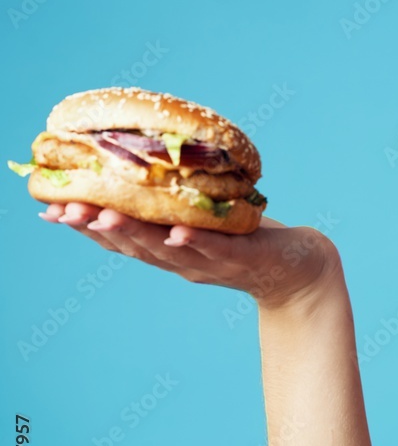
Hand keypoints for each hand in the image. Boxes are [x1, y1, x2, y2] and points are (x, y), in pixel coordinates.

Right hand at [40, 201, 342, 310]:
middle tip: (64, 211)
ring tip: (104, 217)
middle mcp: (183, 262)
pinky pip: (216, 250)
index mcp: (168, 251)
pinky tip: (177, 232)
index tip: (50, 208)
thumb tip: (131, 174)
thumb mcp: (198, 220)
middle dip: (97, 227)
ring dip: (135, 234)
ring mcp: (212, 263)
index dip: (83, 225)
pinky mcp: (244, 259)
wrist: (299, 270)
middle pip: (134, 246)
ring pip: (167, 249)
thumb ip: (164, 208)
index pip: (118, 240)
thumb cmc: (244, 238)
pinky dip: (195, 242)